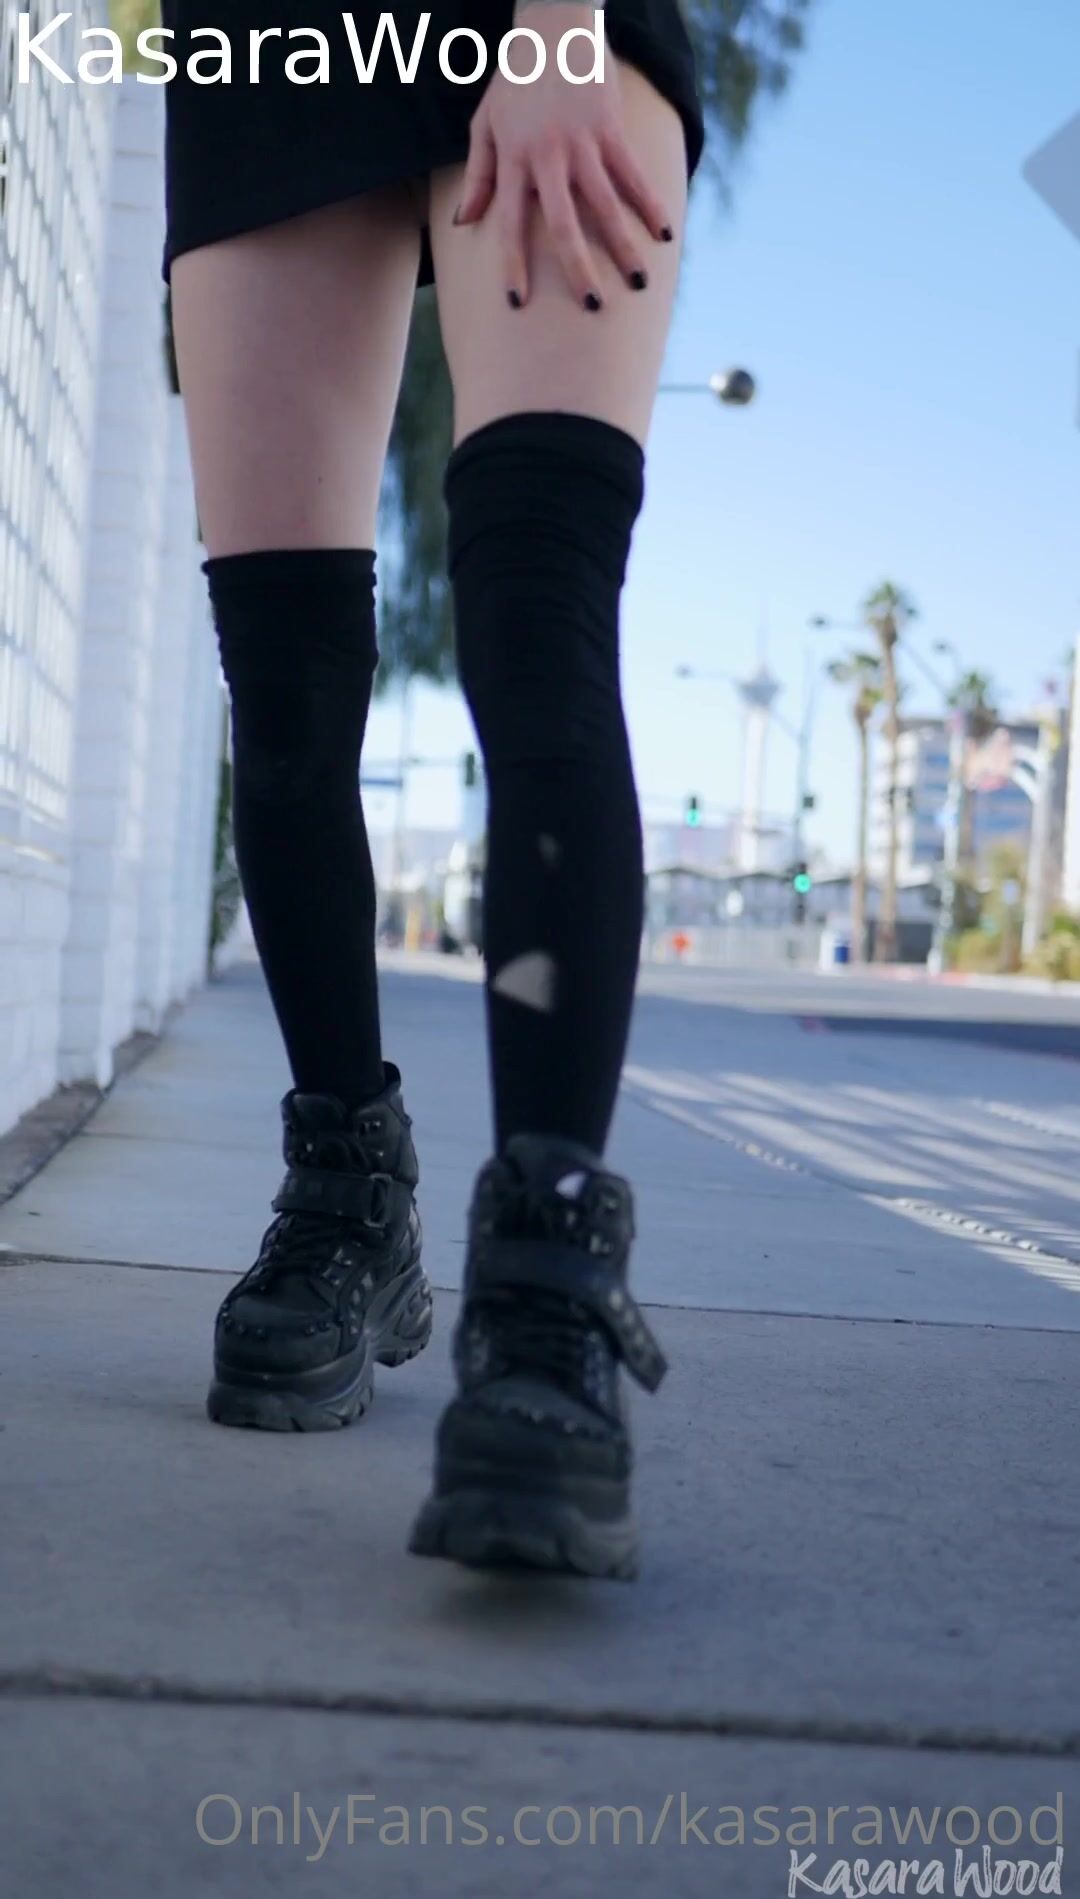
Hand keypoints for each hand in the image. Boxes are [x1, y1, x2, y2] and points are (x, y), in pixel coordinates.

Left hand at [454, 2, 674, 309]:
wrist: (552, 27)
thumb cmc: (514, 81)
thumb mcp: (485, 123)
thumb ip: (479, 175)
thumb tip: (464, 222)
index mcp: (513, 159)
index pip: (508, 223)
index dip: (512, 264)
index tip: (517, 303)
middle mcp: (547, 156)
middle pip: (562, 224)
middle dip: (577, 268)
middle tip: (594, 305)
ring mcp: (582, 143)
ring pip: (604, 205)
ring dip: (623, 247)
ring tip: (638, 282)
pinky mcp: (610, 129)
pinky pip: (632, 174)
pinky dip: (649, 204)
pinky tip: (664, 234)